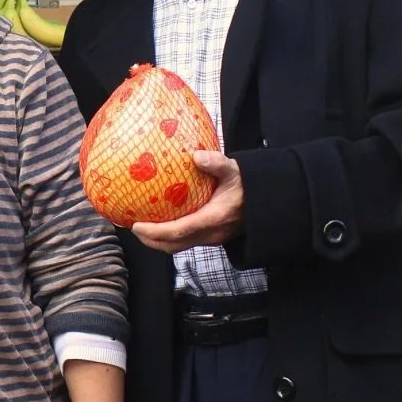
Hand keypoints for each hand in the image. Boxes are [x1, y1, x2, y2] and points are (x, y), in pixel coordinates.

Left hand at [130, 149, 244, 252]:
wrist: (268, 202)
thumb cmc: (250, 186)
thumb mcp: (235, 170)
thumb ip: (217, 163)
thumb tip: (196, 155)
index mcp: (214, 219)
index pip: (179, 232)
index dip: (155, 232)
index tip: (137, 226)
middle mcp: (211, 233)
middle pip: (173, 246)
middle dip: (150, 240)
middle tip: (132, 227)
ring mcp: (212, 238)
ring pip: (179, 246)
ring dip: (158, 240)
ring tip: (142, 227)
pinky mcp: (212, 237)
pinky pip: (186, 240)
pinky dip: (170, 235)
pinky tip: (161, 221)